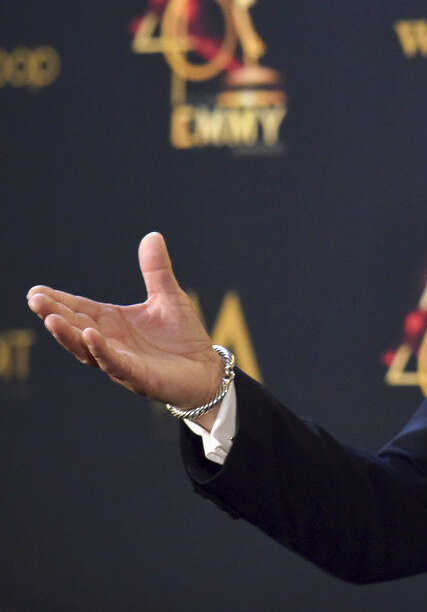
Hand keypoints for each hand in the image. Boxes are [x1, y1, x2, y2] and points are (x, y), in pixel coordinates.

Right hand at [27, 232, 224, 423]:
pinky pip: (115, 363)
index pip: (82, 309)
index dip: (59, 301)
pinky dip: (101, 351)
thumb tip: (152, 235)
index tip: (36, 291)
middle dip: (55, 314)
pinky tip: (91, 336)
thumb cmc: (183, 337)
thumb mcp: (169, 297)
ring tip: (51, 319)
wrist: (206, 370)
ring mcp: (121, 360)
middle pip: (77, 327)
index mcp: (114, 322)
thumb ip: (157, 270)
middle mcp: (112, 342)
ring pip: (87, 349)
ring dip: (69, 335)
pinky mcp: (137, 376)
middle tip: (35, 300)